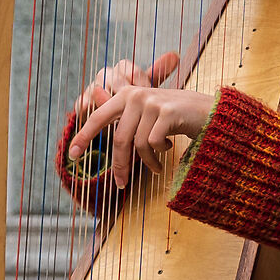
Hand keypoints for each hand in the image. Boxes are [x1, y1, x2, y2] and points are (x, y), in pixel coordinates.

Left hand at [67, 52, 212, 189]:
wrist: (208, 111)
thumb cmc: (174, 116)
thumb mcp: (146, 114)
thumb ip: (124, 119)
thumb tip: (95, 121)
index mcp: (126, 94)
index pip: (98, 117)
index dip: (84, 136)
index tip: (71, 155)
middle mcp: (136, 95)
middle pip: (119, 139)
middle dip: (120, 165)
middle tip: (121, 184)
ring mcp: (151, 102)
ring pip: (138, 144)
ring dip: (147, 162)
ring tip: (156, 165)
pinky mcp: (167, 112)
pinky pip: (153, 144)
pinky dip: (159, 155)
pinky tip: (169, 150)